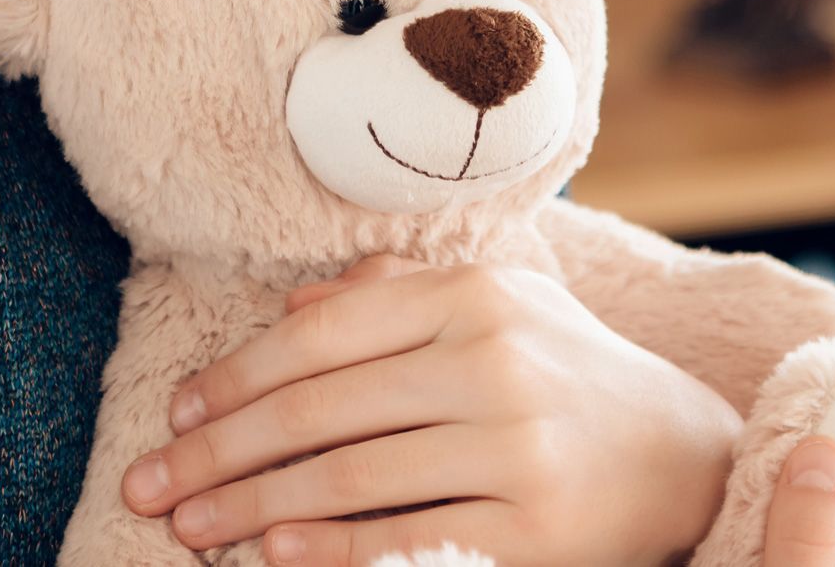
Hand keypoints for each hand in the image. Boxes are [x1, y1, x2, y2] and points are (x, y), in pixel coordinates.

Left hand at [120, 254, 741, 565]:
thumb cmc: (562, 370)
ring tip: (188, 530)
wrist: (685, 452)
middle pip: (321, 409)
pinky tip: (271, 557)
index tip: (177, 411)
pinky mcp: (535, 531)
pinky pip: (408, 541)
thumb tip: (290, 311)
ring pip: (350, 477)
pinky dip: (330, 553)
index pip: (323, 334)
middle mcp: (491, 358)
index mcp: (471, 293)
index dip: (237, 374)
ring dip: (251, 509)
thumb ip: (392, 294)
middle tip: (149, 484)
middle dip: (219, 452)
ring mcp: (515, 446)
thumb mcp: (493, 303)